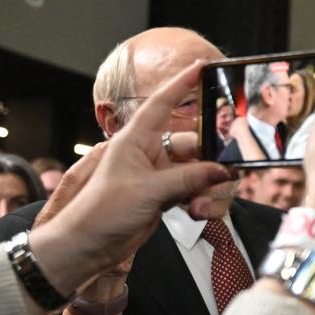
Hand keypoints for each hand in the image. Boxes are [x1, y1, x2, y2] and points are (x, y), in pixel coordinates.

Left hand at [28, 60, 232, 296]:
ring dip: (206, 190)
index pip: (162, 104)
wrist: (88, 246)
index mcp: (135, 140)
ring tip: (202, 209)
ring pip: (198, 173)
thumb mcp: (149, 191)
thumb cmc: (102, 211)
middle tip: (226, 174)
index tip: (203, 68)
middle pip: (193, 146)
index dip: (182, 85)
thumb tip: (223, 171)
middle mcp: (148, 154)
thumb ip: (189, 180)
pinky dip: (202, 203)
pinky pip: (193, 192)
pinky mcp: (164, 198)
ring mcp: (158, 177)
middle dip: (210, 163)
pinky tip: (200, 214)